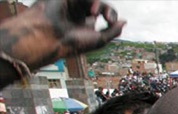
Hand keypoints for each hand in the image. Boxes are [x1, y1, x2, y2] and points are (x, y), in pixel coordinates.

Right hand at [0, 0, 124, 78]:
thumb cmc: (72, 43)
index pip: (104, 15)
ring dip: (100, 6)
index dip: (111, 16)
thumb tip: (124, 22)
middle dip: (108, 11)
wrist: (51, 38)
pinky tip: (92, 10)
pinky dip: (92, 1)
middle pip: (101, 6)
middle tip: (108, 20)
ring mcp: (73, 4)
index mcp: (86, 24)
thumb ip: (113, 31)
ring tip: (97, 14)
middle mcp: (80, 13)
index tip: (111, 23)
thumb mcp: (99, 40)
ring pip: (93, 0)